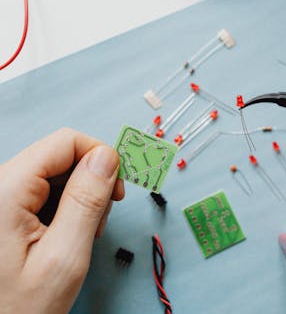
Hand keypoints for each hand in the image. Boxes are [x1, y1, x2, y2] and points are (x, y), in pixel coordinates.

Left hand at [0, 128, 123, 313]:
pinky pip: (46, 192)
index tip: (120, 184)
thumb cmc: (17, 308)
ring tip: (86, 231)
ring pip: (57, 174)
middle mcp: (1, 186)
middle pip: (62, 156)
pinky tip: (72, 231)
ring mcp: (3, 197)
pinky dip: (68, 207)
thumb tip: (107, 157)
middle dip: (93, 181)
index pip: (65, 142)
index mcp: (7, 190)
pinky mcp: (8, 209)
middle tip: (103, 216)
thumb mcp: (64, 257)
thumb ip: (86, 201)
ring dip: (82, 196)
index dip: (100, 156)